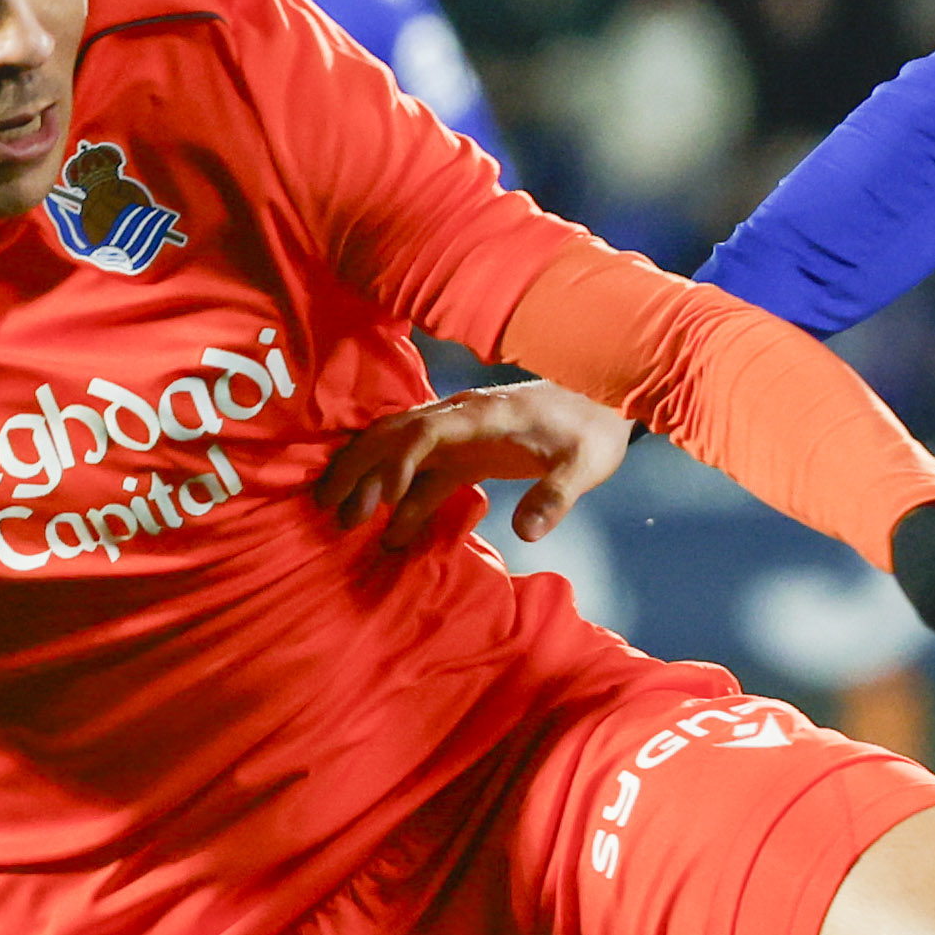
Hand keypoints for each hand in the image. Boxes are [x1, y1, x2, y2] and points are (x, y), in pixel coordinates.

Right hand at [321, 379, 631, 551]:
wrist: (605, 401)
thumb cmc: (594, 430)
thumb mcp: (586, 464)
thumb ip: (556, 495)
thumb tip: (527, 532)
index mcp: (485, 415)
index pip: (426, 431)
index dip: (398, 462)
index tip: (381, 500)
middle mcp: (462, 418)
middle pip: (394, 435)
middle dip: (358, 468)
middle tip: (328, 507)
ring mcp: (460, 434)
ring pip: (399, 450)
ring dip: (368, 479)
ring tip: (341, 519)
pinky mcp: (467, 452)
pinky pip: (422, 471)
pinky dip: (399, 495)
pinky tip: (386, 530)